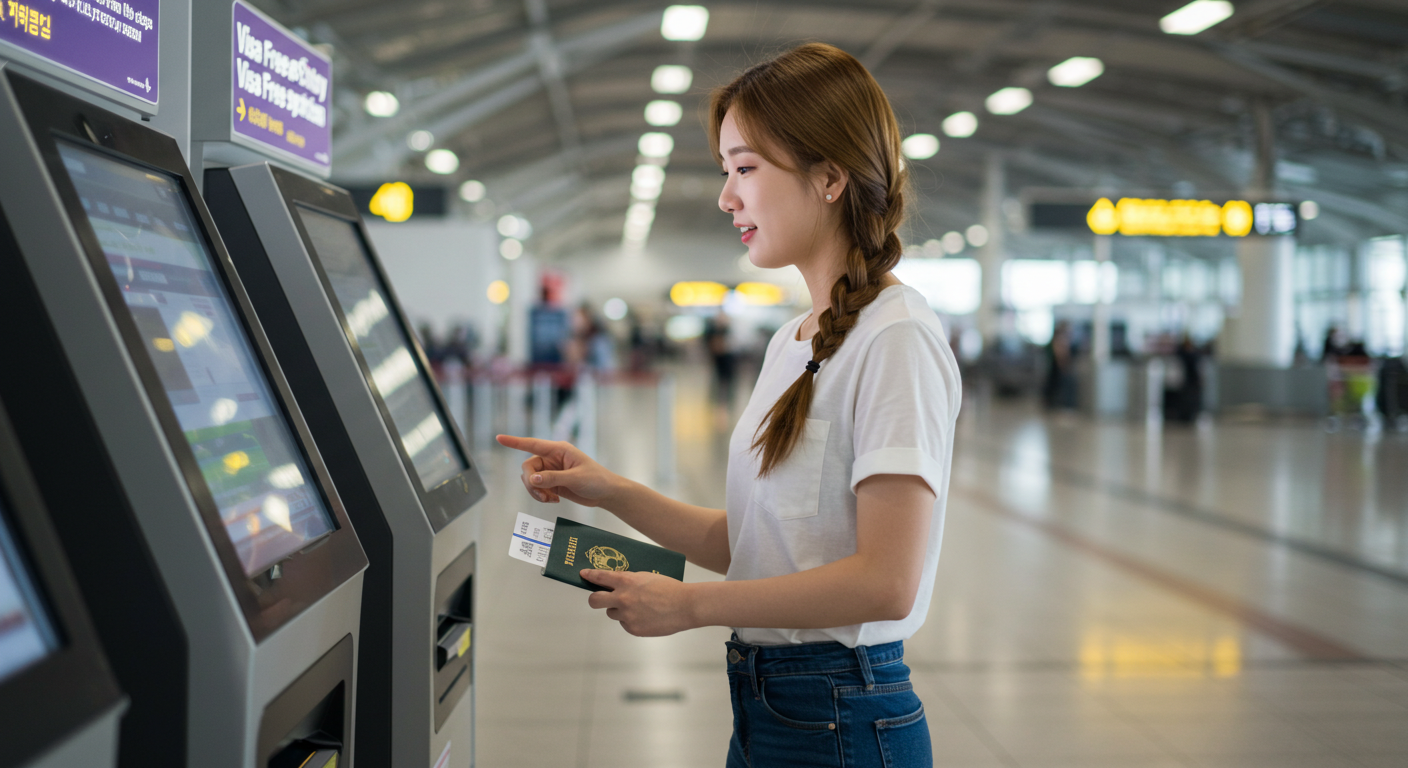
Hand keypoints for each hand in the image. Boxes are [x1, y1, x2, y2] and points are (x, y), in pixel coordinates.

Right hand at [496, 434, 622, 507]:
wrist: (605, 493)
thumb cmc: (596, 480)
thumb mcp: (575, 479)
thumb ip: (553, 478)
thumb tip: (533, 479)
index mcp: (559, 450)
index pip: (532, 444)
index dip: (515, 442)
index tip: (498, 438)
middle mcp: (552, 458)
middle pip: (528, 467)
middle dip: (530, 482)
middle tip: (541, 495)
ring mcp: (551, 471)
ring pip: (530, 479)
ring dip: (536, 491)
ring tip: (550, 499)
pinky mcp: (552, 482)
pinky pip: (537, 488)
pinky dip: (541, 496)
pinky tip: (553, 501)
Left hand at [583, 570, 694, 636]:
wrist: (685, 605)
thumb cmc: (670, 588)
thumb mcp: (646, 577)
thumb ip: (630, 580)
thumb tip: (616, 584)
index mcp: (626, 581)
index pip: (601, 577)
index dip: (590, 575)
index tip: (583, 574)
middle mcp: (622, 598)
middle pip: (595, 600)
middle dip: (594, 599)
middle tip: (599, 598)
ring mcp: (626, 615)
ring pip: (612, 613)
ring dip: (619, 610)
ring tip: (637, 607)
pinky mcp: (633, 628)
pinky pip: (625, 624)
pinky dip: (631, 620)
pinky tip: (646, 616)